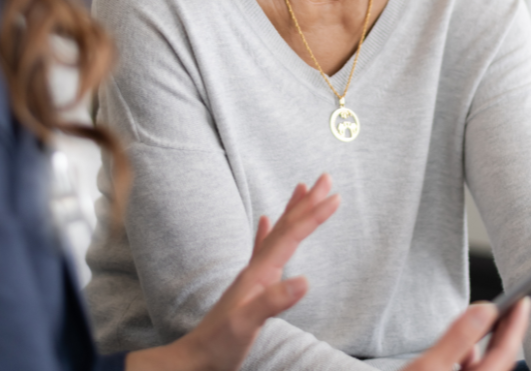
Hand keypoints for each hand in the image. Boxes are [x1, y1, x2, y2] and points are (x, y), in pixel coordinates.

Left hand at [125, 174, 339, 370]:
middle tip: (325, 178)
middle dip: (307, 202)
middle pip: (285, 226)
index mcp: (259, 272)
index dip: (313, 215)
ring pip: (277, 232)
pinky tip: (265, 221)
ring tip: (302, 188)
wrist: (195, 358)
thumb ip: (274, 301)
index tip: (335, 197)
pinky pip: (261, 248)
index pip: (291, 235)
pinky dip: (267, 231)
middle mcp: (256, 267)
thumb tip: (306, 280)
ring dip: (292, 210)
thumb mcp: (247, 324)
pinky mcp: (250, 285)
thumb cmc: (219, 343)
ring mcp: (252, 274)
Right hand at [403, 298, 530, 370]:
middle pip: (501, 362)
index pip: (505, 353)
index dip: (516, 324)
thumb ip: (458, 337)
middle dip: (508, 333)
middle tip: (514, 305)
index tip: (522, 301)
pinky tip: (466, 349)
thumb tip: (483, 310)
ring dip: (491, 344)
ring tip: (490, 321)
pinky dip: (474, 357)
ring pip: (489, 368)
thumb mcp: (430, 365)